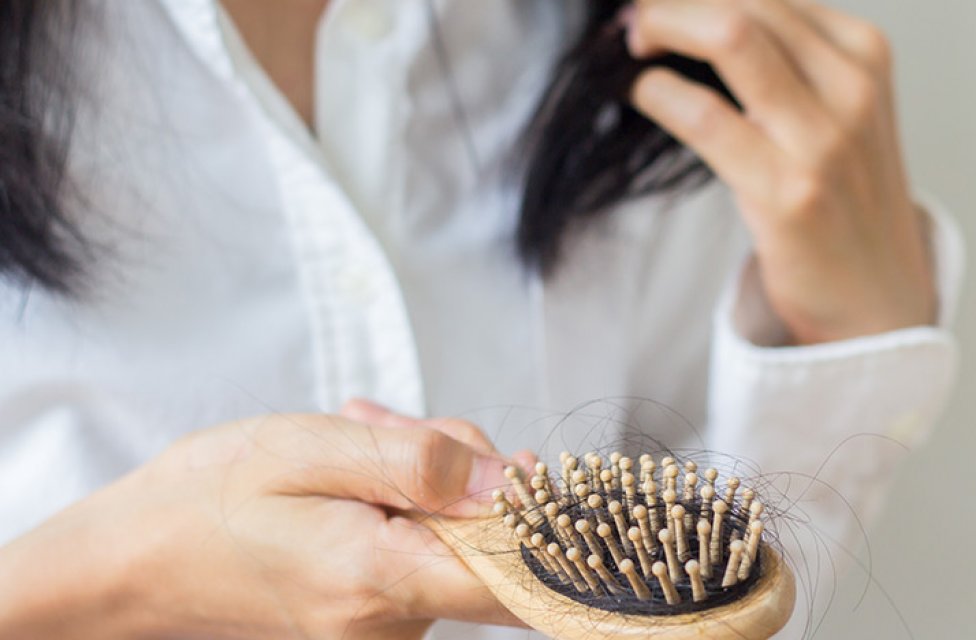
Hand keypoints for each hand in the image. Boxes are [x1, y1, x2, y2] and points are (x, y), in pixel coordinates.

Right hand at [0, 404, 523, 638]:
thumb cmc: (209, 500)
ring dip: (420, 477)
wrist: (131, 559)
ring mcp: (378, 629)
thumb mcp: (314, 450)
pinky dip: (400, 503)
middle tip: (383, 423)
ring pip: (450, 536)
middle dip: (454, 465)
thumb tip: (513, 480)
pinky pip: (418, 550)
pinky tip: (352, 472)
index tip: (526, 468)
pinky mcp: (368, 620)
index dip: (545, 520)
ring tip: (353, 441)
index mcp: (381, 581)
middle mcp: (390, 623)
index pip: (517, 578)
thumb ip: (420, 463)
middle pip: (484, 539)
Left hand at [627, 0, 936, 344]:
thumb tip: (696, 18)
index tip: (656, 3)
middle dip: (673, 2)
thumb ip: (786, 62)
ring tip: (630, 45)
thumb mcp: (836, 111)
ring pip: (730, 36)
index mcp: (864, 53)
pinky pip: (705, 116)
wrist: (877, 299)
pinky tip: (640, 92)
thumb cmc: (841, 201)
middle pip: (746, 0)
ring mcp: (824, 139)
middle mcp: (852, 85)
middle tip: (632, 17)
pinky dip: (658, 92)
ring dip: (662, 27)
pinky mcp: (789, 191)